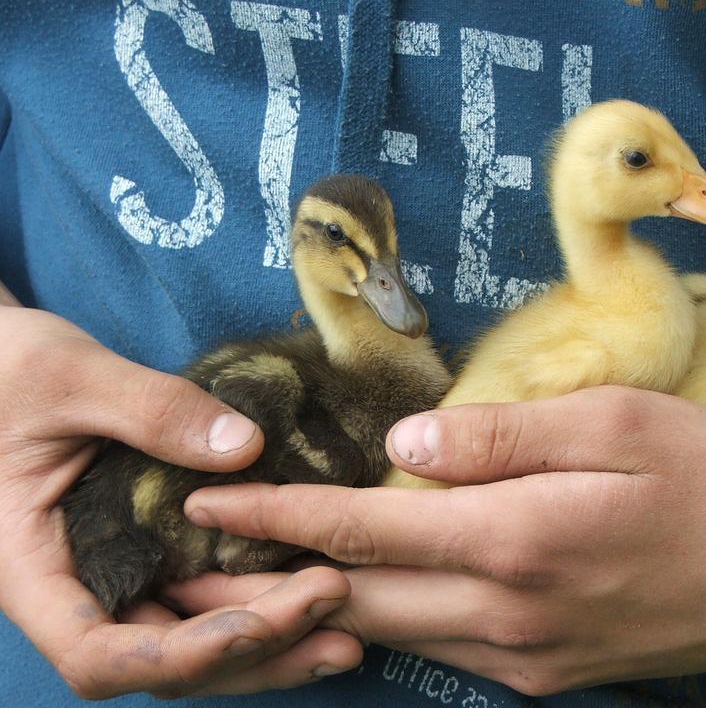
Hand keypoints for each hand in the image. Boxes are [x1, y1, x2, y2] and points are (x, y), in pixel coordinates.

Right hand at [0, 305, 361, 696]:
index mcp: (35, 568)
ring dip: (269, 643)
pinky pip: (209, 595)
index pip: (97, 654)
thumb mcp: (72, 377)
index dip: (178, 656)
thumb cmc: (11, 369)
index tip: (253, 625)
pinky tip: (319, 594)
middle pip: (165, 662)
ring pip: (195, 641)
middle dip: (252, 649)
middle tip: (336, 611)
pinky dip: (261, 604)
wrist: (3, 364)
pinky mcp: (158, 552)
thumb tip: (245, 445)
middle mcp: (80, 590)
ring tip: (348, 632)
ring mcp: (124, 574)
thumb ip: (151, 410)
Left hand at [180, 386, 705, 694]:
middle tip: (208, 543)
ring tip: (272, 559)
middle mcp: (509, 614)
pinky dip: (397, 612)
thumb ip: (503, 434)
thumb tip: (403, 444)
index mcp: (518, 538)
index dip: (276, 513)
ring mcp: (529, 656)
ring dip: (328, 593)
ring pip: (396, 626)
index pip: (361, 526)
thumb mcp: (620, 421)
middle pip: (359, 592)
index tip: (205, 500)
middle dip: (274, 569)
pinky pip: (450, 645)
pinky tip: (379, 582)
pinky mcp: (551, 674)